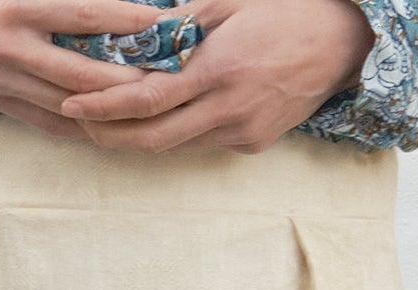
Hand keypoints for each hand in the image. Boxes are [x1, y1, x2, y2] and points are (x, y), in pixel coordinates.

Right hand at [0, 0, 193, 137]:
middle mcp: (13, 48)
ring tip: (147, 110)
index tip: (161, 24)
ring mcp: (4, 83)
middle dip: (126, 81)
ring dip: (108, 111)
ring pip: (67, 105)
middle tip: (166, 82)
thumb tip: (104, 6)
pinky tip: (109, 127)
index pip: (84, 14)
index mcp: (20, 8)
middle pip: (82, 73)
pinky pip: (47, 123)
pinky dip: (80, 126)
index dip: (125, 21)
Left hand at [54, 0, 375, 150]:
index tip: (72, 103)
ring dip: (138, 136)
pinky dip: (175, 132)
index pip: (147, 99)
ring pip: (173, 146)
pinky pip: (200, 144)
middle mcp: (228, 108)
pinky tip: (160, 118)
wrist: (345, 42)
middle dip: (108, 135)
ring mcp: (241, 132)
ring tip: (108, 118)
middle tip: (78, 121)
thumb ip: (179, 27)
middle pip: (151, 140)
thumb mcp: (230, 3)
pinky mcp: (251, 144)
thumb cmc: (285, 9)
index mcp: (219, 68)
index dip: (104, 106)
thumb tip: (129, 39)